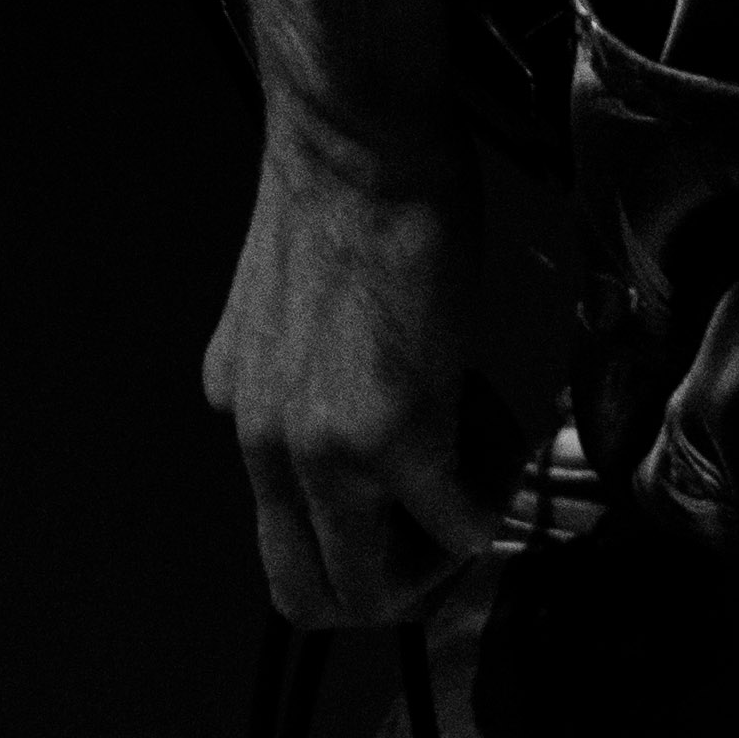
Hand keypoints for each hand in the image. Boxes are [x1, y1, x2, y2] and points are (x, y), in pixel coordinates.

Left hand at [203, 116, 499, 627]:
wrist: (358, 139)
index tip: (414, 488)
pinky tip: (498, 424)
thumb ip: (315, 377)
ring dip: (444, 548)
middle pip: (311, 598)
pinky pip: (458, 525)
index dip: (362, 532)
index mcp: (240, 409)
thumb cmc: (350, 191)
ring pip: (375, 590)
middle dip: (394, 586)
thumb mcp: (299, 306)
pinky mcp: (394, 439)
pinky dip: (491, 500)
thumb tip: (378, 416)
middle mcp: (263, 445)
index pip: (283, 535)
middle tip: (450, 518)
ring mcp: (322, 452)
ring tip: (477, 450)